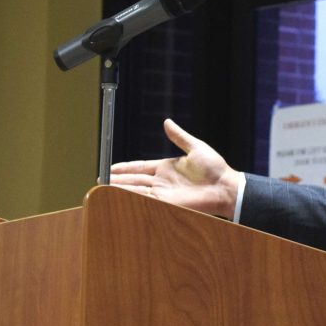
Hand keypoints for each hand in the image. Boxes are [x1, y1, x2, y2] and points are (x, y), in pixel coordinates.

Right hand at [109, 119, 240, 219]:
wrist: (225, 185)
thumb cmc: (214, 167)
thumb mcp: (195, 147)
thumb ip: (179, 136)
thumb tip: (167, 122)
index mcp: (166, 167)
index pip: (140, 167)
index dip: (125, 168)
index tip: (110, 168)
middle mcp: (162, 181)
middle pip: (134, 180)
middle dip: (117, 180)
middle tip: (100, 180)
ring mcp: (164, 193)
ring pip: (136, 190)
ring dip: (120, 189)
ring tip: (104, 189)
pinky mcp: (168, 203)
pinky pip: (146, 200)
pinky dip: (132, 199)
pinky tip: (120, 197)